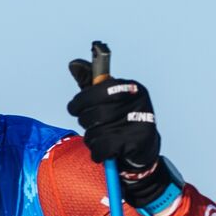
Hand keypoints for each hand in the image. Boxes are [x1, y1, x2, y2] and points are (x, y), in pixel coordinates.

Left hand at [67, 58, 172, 207]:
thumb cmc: (119, 120)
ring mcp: (139, 121)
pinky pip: (101, 147)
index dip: (80, 102)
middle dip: (85, 122)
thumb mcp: (106, 99)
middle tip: (91, 125)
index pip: (97, 90)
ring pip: (96, 131)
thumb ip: (90, 83)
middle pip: (93, 113)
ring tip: (102, 137)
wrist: (142, 149)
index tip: (74, 109)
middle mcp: (138, 101)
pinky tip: (106, 150)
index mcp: (131, 87)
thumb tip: (73, 64)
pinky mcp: (137, 141)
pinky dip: (98, 152)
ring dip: (92, 138)